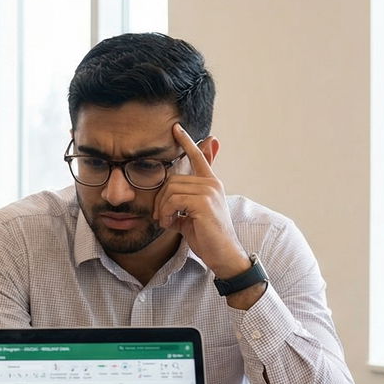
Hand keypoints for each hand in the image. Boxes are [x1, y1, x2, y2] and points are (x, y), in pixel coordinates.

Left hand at [154, 124, 251, 279]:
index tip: (176, 128)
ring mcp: (209, 191)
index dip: (187, 142)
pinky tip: (169, 224)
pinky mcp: (204, 203)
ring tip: (165, 222)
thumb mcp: (191, 215)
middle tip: (160, 217)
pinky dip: (165, 213)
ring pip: (171, 189)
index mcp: (210, 184)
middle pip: (173, 179)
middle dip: (161, 199)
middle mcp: (212, 183)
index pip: (199, 156)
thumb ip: (182, 202)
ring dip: (162, 208)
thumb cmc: (206, 237)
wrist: (223, 255)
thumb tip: (168, 196)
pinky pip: (173, 200)